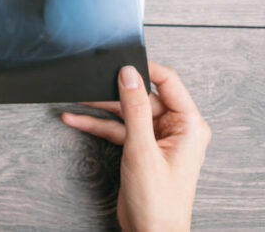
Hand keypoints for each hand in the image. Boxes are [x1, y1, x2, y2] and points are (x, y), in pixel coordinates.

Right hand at [62, 63, 211, 230]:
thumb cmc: (159, 202)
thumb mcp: (142, 149)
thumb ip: (135, 109)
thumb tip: (129, 75)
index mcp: (189, 125)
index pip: (167, 82)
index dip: (143, 70)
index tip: (119, 64)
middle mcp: (175, 128)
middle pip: (142, 96)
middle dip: (113, 92)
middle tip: (90, 85)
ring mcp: (157, 138)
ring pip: (126, 112)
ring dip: (100, 108)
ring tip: (76, 100)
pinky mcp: (141, 147)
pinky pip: (117, 128)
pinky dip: (97, 124)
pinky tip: (76, 118)